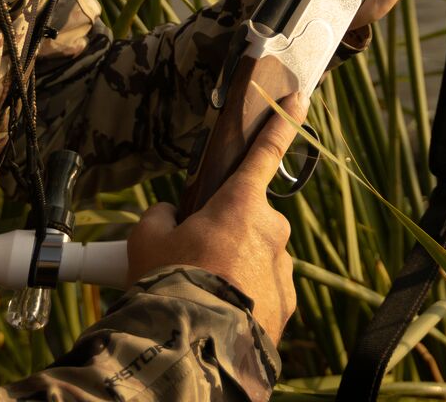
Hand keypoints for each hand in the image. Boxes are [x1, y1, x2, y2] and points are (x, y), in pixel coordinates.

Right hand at [124, 100, 302, 342]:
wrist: (194, 346)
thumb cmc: (169, 282)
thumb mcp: (147, 239)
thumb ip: (160, 216)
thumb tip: (170, 216)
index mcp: (241, 203)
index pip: (265, 152)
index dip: (281, 123)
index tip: (298, 100)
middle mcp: (271, 230)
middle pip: (248, 219)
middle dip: (226, 231)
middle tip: (193, 256)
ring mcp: (283, 268)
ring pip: (256, 256)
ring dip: (234, 266)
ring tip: (201, 292)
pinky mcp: (286, 303)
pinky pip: (264, 288)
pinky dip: (245, 295)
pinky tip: (220, 312)